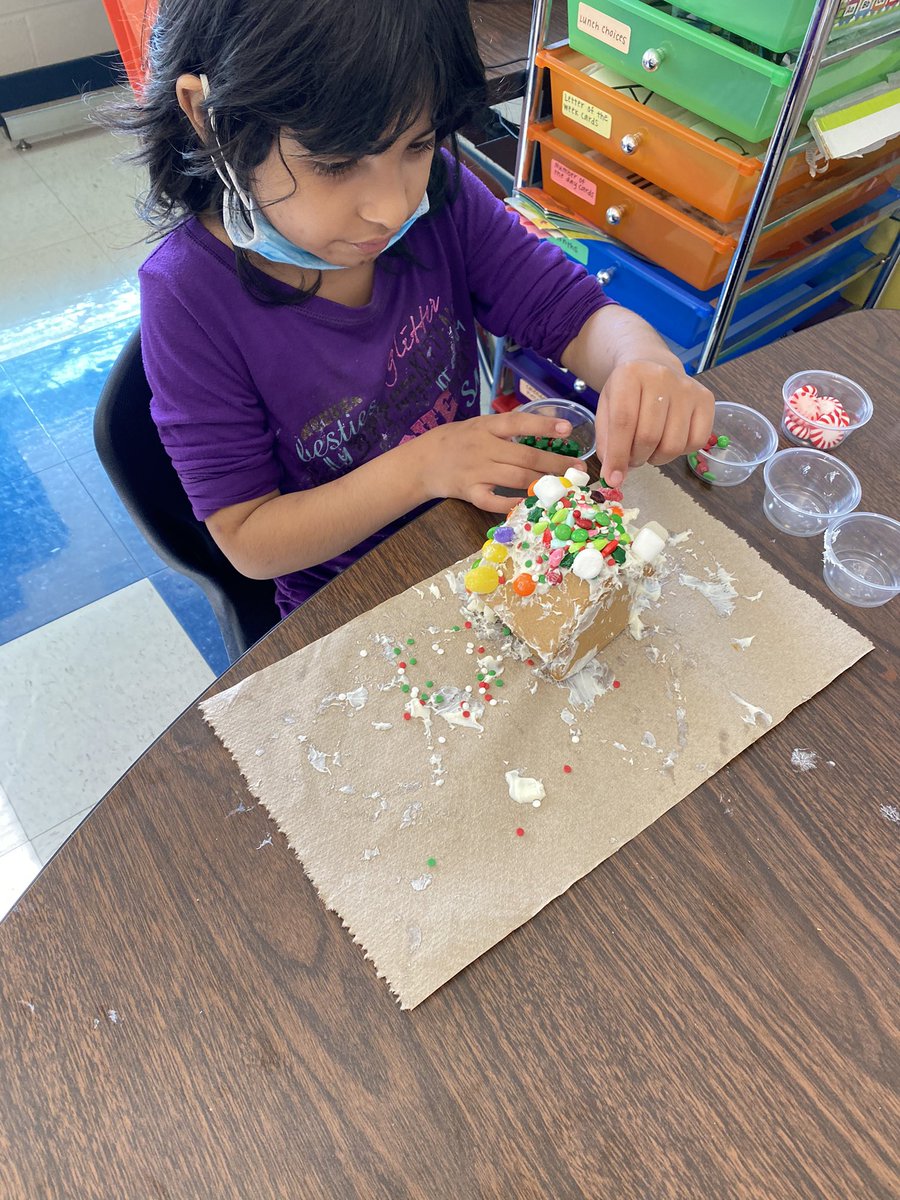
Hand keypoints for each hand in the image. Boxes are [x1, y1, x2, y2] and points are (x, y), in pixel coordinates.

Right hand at [416, 412, 587, 512]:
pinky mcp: (469, 492)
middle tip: (577, 469)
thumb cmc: (457, 440)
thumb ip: (507, 428)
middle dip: (555, 463)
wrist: (422, 461)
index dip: (543, 426)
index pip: (518, 422)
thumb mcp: (479, 425)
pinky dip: (512, 503)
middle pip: (525, 456)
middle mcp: (483, 447)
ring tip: (564, 487)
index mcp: (486, 426)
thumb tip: (546, 428)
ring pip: (516, 478)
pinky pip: (494, 501)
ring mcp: (476, 471)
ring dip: (543, 483)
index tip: (567, 430)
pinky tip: (530, 504)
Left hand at [595, 359, 713, 486]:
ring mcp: (687, 388)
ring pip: (673, 445)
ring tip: (649, 448)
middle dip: (637, 458)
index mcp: (630, 375)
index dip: (618, 456)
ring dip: (657, 458)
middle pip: (649, 436)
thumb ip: (606, 443)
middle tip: (631, 458)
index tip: (612, 479)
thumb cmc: (627, 393)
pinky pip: (696, 442)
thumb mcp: (606, 410)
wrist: (652, 366)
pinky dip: (680, 452)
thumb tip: (614, 477)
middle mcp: (661, 376)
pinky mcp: (706, 399)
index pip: (624, 422)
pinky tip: (668, 440)